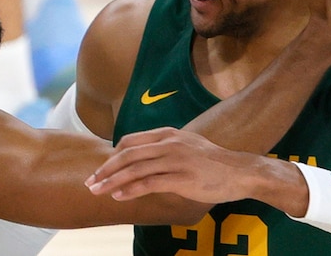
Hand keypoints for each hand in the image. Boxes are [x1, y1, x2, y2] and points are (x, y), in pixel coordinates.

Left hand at [85, 127, 251, 203]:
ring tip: (98, 191)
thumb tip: (142, 158)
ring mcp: (175, 160)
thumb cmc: (212, 162)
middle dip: (105, 169)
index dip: (113, 155)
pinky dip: (130, 190)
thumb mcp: (186, 146)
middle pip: (127, 154)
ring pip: (134, 169)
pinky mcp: (182, 178)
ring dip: (112, 181)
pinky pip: (149, 183)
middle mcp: (169, 143)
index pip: (130, 141)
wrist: (240, 171)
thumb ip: (165, 148)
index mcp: (168, 134)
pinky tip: (118, 196)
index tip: (103, 168)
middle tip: (90, 181)